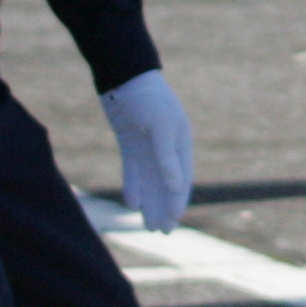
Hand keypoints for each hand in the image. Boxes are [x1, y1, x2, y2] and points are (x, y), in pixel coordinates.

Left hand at [98, 69, 194, 231]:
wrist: (124, 75)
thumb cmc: (148, 99)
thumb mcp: (161, 126)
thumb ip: (167, 157)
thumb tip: (176, 186)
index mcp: (180, 142)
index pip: (181, 179)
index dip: (177, 201)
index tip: (172, 221)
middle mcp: (166, 147)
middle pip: (167, 184)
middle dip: (165, 208)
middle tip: (162, 231)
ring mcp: (147, 145)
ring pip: (150, 181)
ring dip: (150, 202)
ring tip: (148, 225)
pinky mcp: (130, 142)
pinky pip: (133, 169)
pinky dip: (133, 186)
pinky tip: (131, 203)